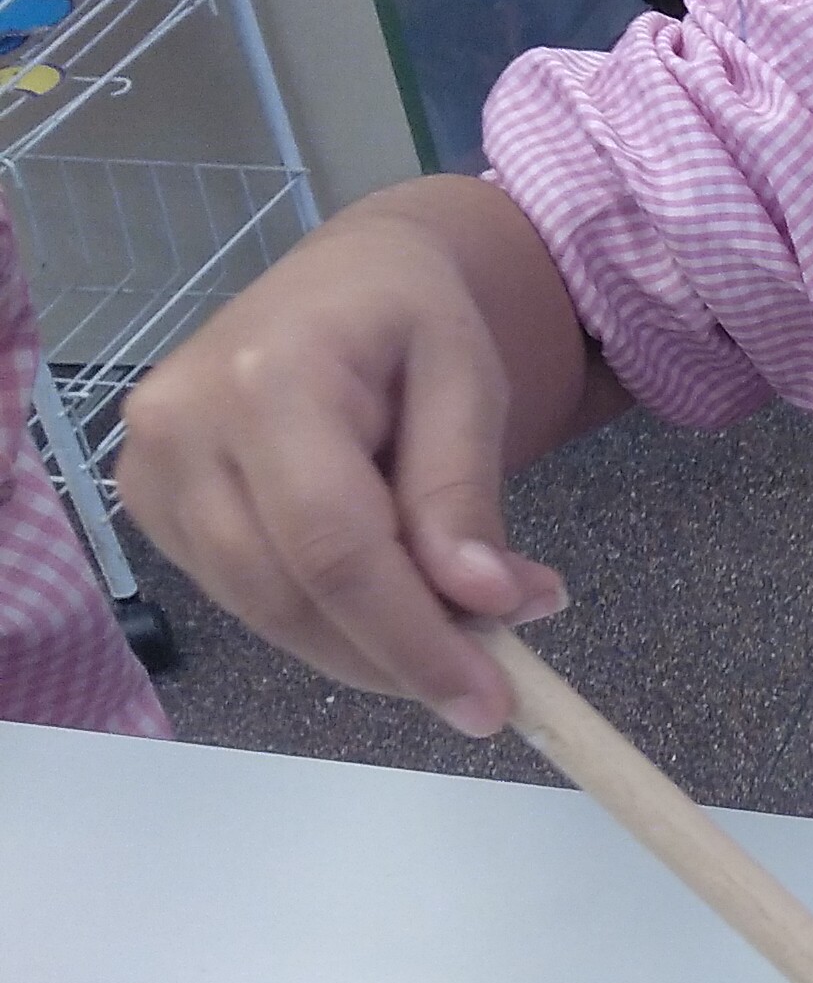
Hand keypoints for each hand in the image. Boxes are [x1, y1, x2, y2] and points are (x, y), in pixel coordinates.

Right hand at [117, 178, 597, 730]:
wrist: (340, 280)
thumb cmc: (410, 316)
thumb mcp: (468, 378)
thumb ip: (464, 489)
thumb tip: (486, 601)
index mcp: (266, 377)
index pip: (334, 547)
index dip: (412, 639)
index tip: (492, 702)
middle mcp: (182, 426)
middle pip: (289, 595)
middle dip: (397, 657)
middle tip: (490, 679)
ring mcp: (151, 469)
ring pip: (263, 613)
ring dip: (365, 649)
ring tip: (456, 630)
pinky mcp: (150, 504)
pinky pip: (244, 598)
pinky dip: (325, 622)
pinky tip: (386, 601)